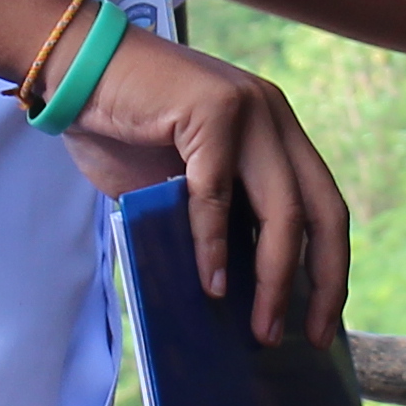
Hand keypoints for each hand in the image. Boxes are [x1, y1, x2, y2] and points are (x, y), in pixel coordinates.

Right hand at [62, 25, 353, 348]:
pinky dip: (214, 245)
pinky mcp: (212, 110)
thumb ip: (215, 222)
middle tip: (310, 337)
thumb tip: (236, 294)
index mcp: (278, 132)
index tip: (323, 321)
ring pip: (282, 210)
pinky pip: (219, 194)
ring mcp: (249, 110)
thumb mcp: (181, 186)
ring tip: (260, 328)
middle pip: (323, 212)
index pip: (326, 206)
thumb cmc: (122, 130)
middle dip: (323, 282)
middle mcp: (275, 117)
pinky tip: (211, 284)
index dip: (331, 267)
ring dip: (274, 279)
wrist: (74, 68)